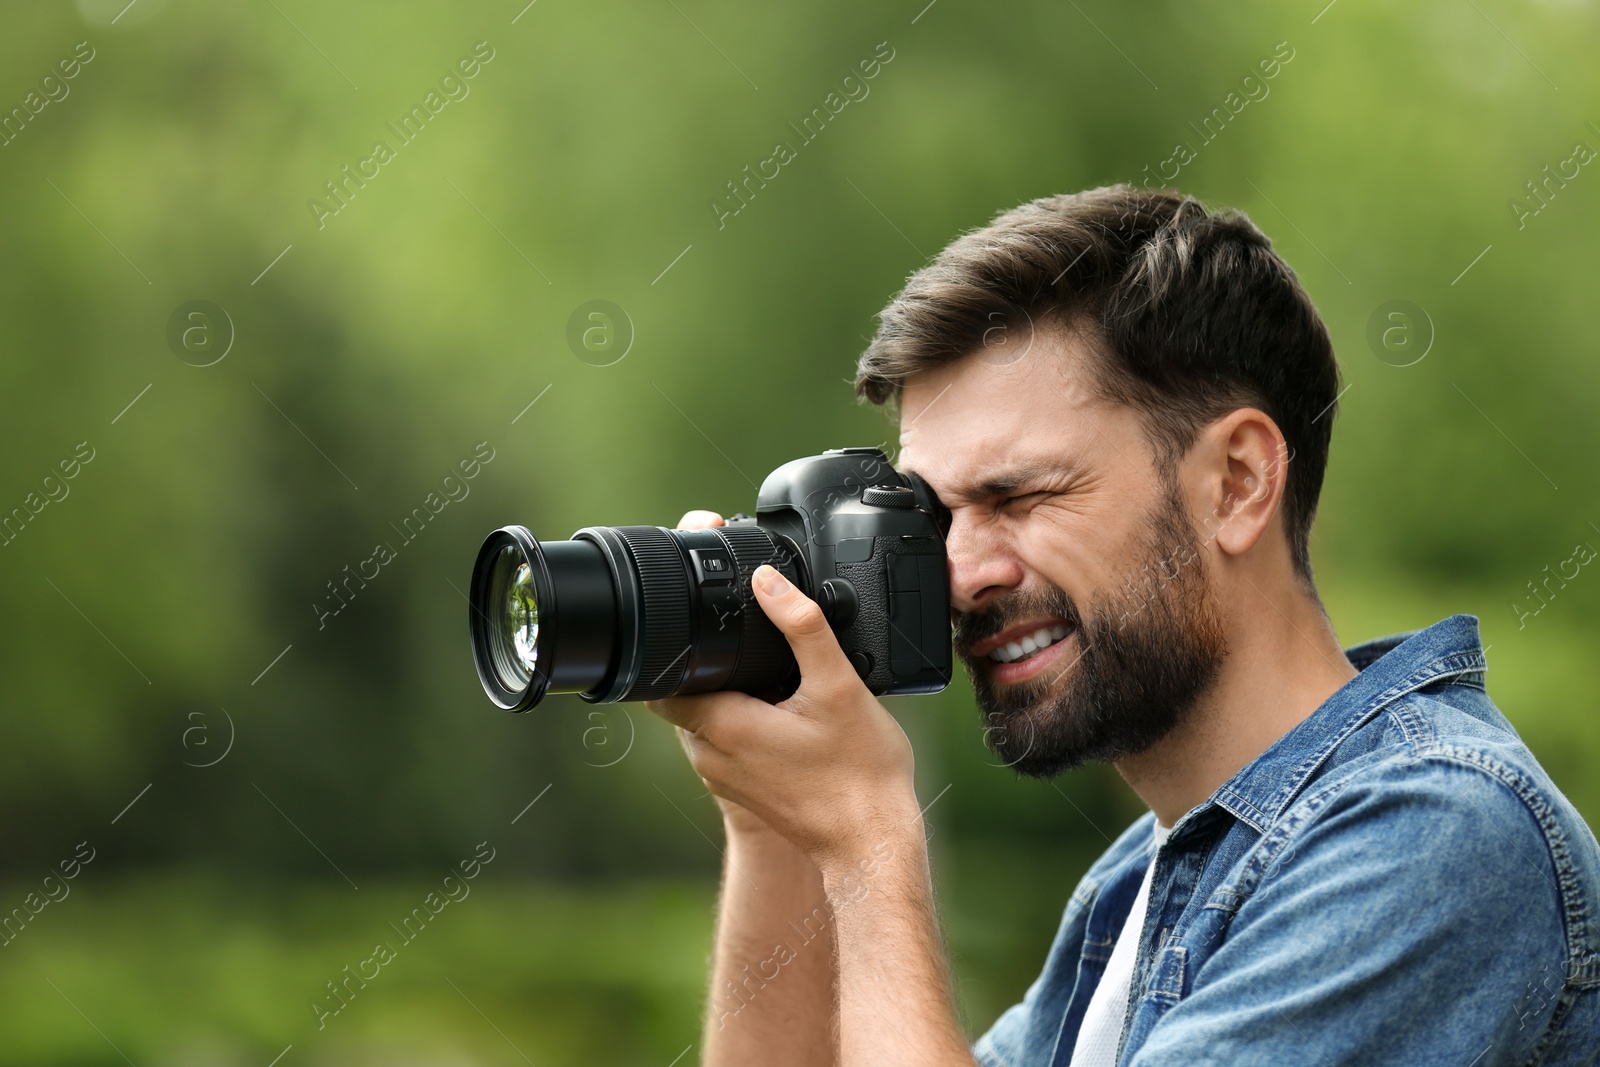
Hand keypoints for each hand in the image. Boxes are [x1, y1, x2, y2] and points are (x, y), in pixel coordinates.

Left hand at [648, 557, 918, 872]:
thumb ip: (802, 627)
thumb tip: (769, 581)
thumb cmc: (859, 775)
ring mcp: (724, 777)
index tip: (698, 618)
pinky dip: (738, 718)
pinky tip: (780, 707)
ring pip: (702, 717)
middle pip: (679, 693)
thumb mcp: (838, 686)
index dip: (674, 642)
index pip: (661, 677)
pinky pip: (722, 742)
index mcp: (722, 725)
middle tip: (739, 637)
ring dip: (721, 691)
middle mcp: (711, 755)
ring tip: (765, 670)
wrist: (872, 845)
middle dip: (700, 663)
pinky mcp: (742, 789)